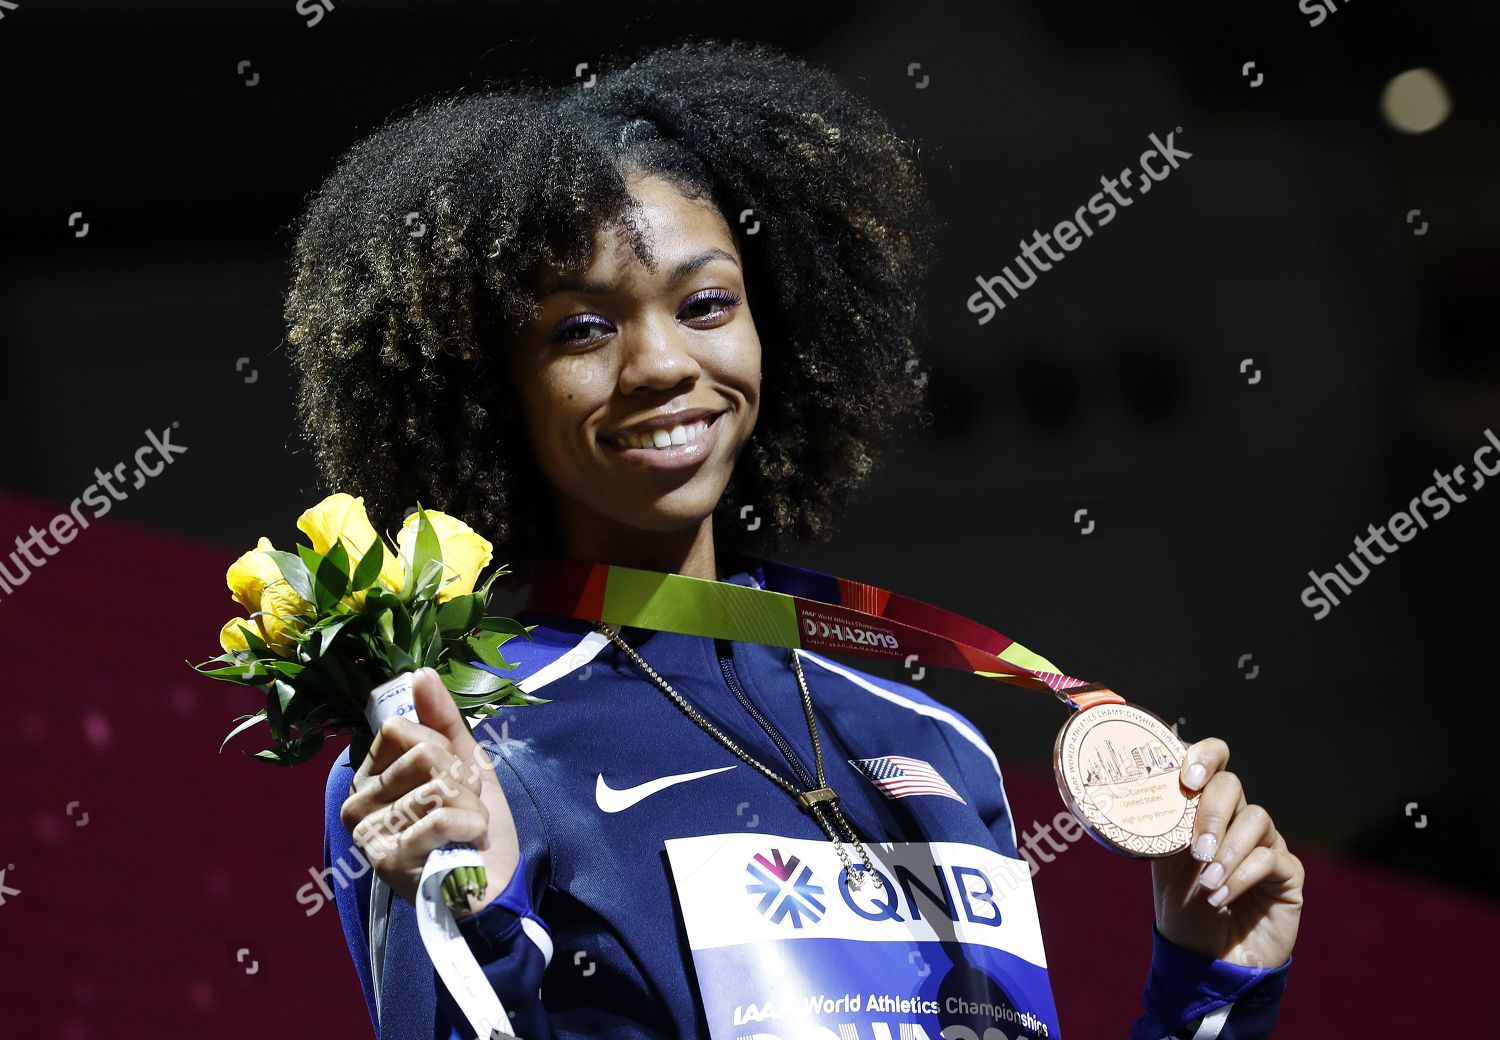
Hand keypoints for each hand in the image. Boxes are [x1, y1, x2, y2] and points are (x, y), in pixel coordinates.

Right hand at [339, 667, 519, 917]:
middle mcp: (356, 803)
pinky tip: (467, 843)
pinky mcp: (386, 861)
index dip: (440, 746)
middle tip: (463, 808)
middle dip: (462, 779)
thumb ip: (442, 719)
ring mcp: (368, 833)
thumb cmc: (472, 825)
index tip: (453, 776)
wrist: (494, 887)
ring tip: (466, 831)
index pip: (399, 728)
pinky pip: (441, 816)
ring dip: (471, 806)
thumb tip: (420, 672)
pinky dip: (470, 825)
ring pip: (436, 785)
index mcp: (370, 776)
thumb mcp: (464, 762)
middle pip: (422, 753)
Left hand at [1149, 737, 1303, 968]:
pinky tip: (1221, 897)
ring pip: (1256, 819)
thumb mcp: (1164, 864)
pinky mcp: (1289, 874)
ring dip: (1226, 852)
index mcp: (1206, 809)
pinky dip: (1241, 876)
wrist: (1205, 958)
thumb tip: (1153, 793)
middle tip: (1196, 849)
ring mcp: (1267, 844)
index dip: (1205, 755)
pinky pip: (1271, 858)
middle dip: (1211, 812)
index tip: (1188, 776)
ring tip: (1207, 884)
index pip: (1214, 761)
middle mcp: (1238, 819)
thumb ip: (1165, 827)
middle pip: (1233, 785)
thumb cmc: (1183, 908)